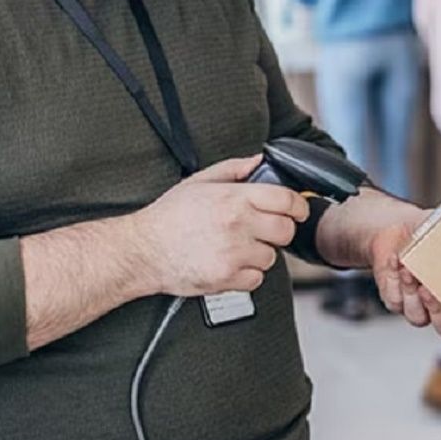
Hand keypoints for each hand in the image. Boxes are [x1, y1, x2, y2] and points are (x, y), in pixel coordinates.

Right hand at [123, 155, 309, 297]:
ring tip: (236, 247)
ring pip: (272, 256)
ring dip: (260, 253)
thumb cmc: (168, 217)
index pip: (286, 200)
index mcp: (234, 198)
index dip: (297, 205)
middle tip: (263, 230)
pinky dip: (247, 274)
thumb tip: (258, 161)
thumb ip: (233, 169)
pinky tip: (230, 263)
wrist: (142, 251)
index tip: (297, 210)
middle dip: (278, 230)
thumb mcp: (199, 182)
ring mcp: (234, 253)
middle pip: (286, 230)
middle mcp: (238, 225)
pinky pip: (256, 278)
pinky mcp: (227, 278)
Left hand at [366, 208, 440, 347]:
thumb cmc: (435, 233)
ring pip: (418, 316)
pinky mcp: (396, 299)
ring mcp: (418, 306)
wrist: (398, 228)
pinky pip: (396, 300)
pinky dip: (397, 280)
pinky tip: (398, 261)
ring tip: (411, 270)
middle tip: (433, 290)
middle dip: (439, 311)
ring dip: (413, 294)